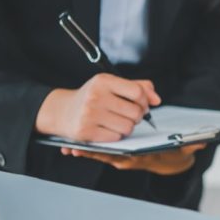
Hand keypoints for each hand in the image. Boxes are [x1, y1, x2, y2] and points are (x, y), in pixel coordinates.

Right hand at [36, 73, 160, 141]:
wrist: (62, 111)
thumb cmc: (95, 97)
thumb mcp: (113, 85)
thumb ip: (138, 87)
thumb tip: (157, 100)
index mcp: (103, 81)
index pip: (137, 92)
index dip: (144, 101)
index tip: (140, 104)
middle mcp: (95, 96)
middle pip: (136, 112)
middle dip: (137, 116)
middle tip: (129, 114)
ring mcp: (89, 115)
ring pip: (128, 127)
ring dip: (128, 127)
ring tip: (118, 121)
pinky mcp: (85, 132)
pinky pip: (116, 138)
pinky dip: (116, 135)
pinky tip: (107, 129)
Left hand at [63, 144, 205, 175]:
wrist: (170, 162)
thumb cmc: (175, 152)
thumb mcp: (184, 149)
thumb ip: (190, 145)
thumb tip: (201, 143)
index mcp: (144, 157)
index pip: (127, 156)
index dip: (112, 153)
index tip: (99, 151)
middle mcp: (131, 160)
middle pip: (109, 156)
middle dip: (92, 153)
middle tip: (74, 150)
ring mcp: (122, 159)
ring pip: (101, 155)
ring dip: (86, 152)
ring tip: (69, 149)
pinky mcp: (116, 155)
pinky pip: (99, 152)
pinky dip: (87, 150)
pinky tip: (71, 148)